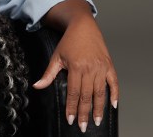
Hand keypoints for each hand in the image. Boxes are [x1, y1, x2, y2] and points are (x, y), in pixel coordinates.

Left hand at [33, 10, 118, 131]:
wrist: (83, 26)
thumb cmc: (69, 41)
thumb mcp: (56, 57)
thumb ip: (48, 74)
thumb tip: (37, 86)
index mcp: (76, 67)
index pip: (73, 93)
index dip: (72, 108)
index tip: (70, 120)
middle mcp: (90, 68)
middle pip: (87, 96)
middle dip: (84, 113)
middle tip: (83, 126)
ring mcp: (101, 67)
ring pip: (100, 92)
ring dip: (99, 108)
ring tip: (97, 121)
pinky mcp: (109, 65)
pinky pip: (114, 82)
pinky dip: (115, 94)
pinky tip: (114, 105)